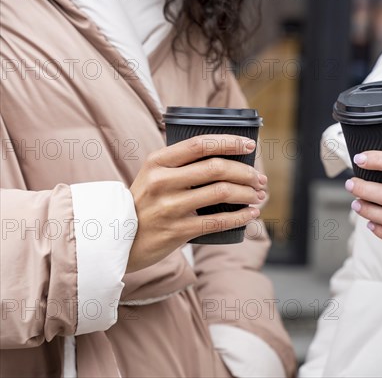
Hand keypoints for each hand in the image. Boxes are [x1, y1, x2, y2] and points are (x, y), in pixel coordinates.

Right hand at [128, 135, 266, 272]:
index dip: (229, 142)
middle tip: (259, 178)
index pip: (200, 144)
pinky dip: (241, 216)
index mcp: (157, 162)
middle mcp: (162, 181)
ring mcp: (169, 207)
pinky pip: (218, 221)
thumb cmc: (146, 203)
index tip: (250, 145)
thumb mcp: (153, 176)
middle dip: (245, 172)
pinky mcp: (177, 231)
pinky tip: (252, 214)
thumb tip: (228, 158)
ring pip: (221, 192)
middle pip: (216, 168)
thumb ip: (181, 165)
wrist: (120, 240)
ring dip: (247, 193)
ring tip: (258, 195)